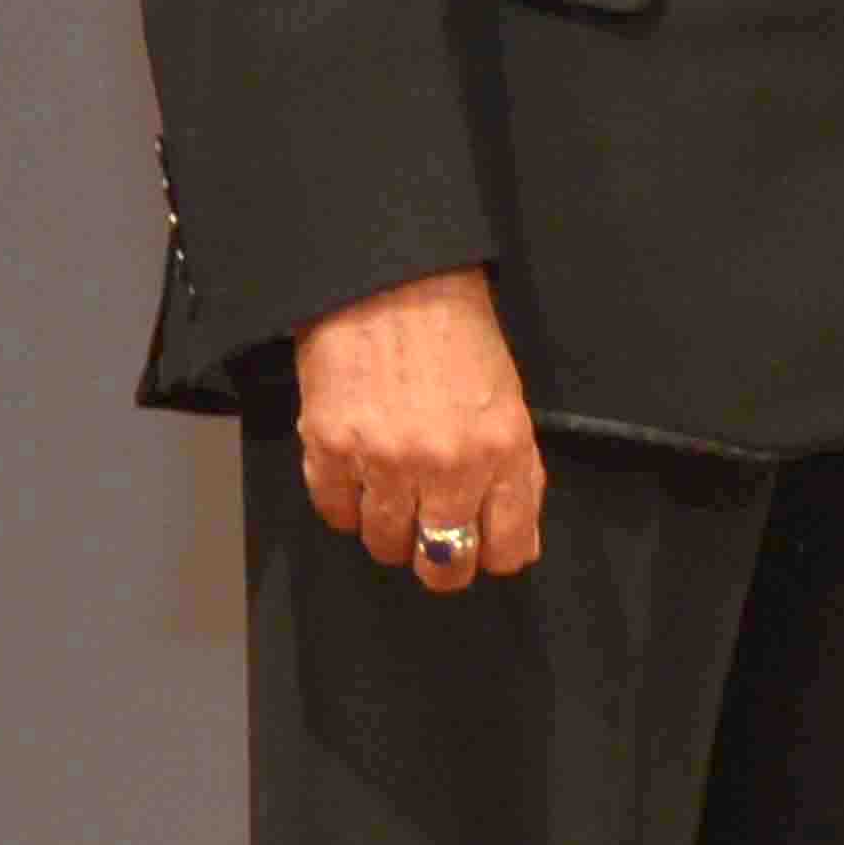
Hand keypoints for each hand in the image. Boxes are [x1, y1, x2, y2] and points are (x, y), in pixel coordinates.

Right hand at [293, 266, 544, 588]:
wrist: (390, 282)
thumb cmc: (455, 334)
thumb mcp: (507, 402)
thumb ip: (513, 473)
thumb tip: (512, 540)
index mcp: (503, 451)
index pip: (506, 548)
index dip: (492, 556)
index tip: (481, 549)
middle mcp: (449, 465)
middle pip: (443, 563)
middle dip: (439, 561)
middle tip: (429, 540)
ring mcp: (386, 461)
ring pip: (385, 543)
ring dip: (388, 529)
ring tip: (390, 493)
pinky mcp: (330, 449)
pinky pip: (336, 512)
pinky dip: (344, 504)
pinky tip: (356, 475)